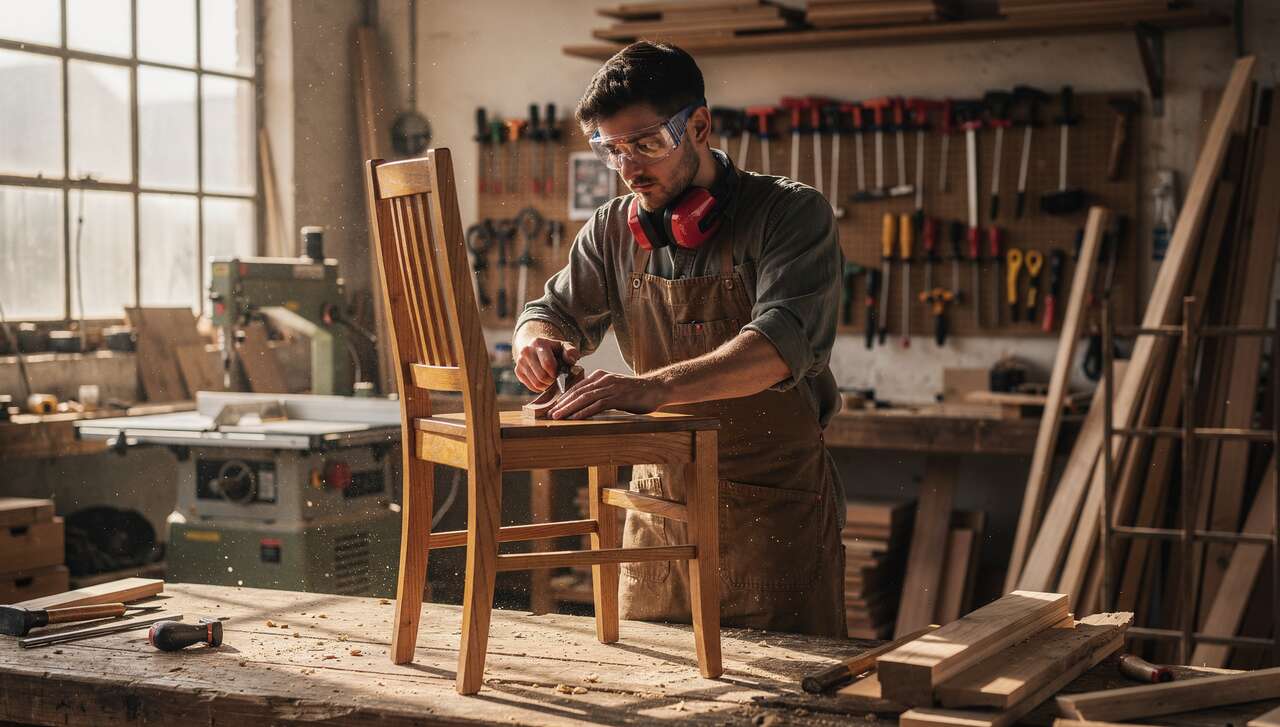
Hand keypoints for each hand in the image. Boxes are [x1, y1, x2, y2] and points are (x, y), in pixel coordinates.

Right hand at [514, 337, 579, 391]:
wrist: (537, 348)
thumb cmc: (555, 349)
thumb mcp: (565, 347)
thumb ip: (571, 352)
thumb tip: (571, 360)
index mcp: (538, 343)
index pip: (547, 364)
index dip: (556, 373)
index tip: (560, 373)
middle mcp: (526, 351)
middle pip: (542, 376)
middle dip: (552, 381)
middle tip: (556, 379)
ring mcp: (520, 361)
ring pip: (536, 383)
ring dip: (547, 386)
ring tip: (552, 380)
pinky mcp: (517, 371)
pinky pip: (530, 386)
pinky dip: (540, 388)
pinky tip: (544, 382)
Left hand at [549, 370, 670, 419]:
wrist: (656, 389)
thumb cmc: (635, 392)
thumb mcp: (614, 390)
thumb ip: (600, 393)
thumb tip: (586, 405)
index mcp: (600, 376)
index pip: (577, 387)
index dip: (564, 398)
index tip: (554, 407)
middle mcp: (603, 379)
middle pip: (577, 392)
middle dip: (562, 403)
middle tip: (550, 414)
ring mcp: (610, 387)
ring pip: (584, 397)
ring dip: (569, 408)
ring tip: (558, 417)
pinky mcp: (618, 397)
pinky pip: (597, 405)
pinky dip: (584, 412)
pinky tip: (575, 418)